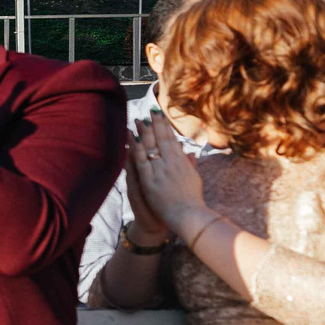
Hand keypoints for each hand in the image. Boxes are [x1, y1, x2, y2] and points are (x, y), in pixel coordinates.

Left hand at [128, 112, 209, 240]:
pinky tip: (130, 138)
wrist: (188, 215)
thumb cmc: (192, 199)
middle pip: (162, 139)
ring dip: (143, 132)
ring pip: (151, 147)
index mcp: (182, 162)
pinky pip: (140, 161)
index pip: (172, 140)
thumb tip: (188, 153)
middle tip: (149, 109)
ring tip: (137, 119)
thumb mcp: (194, 179)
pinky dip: (135, 148)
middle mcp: (171, 163)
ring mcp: (160, 171)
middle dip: (155, 123)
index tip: (160, 115)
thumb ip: (189, 165)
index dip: (165, 127)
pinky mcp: (149, 180)